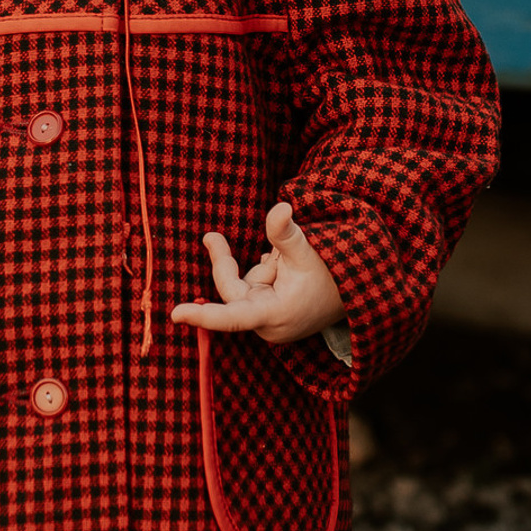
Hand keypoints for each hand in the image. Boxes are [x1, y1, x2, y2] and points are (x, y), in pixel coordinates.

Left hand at [170, 202, 344, 345]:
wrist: (354, 294)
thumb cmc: (332, 275)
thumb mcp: (307, 251)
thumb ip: (285, 232)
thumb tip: (279, 207)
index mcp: (276, 314)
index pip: (234, 316)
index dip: (205, 316)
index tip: (175, 314)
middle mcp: (267, 324)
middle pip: (231, 289)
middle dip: (225, 261)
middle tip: (210, 236)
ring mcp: (266, 320)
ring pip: (242, 286)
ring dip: (260, 268)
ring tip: (287, 264)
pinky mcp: (267, 314)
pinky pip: (252, 286)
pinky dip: (264, 272)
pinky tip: (284, 270)